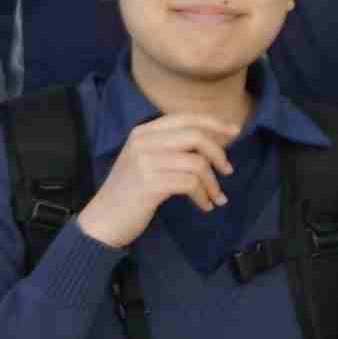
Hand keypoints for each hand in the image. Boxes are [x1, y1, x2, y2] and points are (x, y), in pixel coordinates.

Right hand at [72, 104, 238, 251]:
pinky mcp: (150, 184)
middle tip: (228, 171)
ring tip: (215, 197)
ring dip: (212, 183)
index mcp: (143, 132)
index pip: (185, 117)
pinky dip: (202, 196)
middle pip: (196, 136)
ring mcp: (145, 162)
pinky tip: (204, 206)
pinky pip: (190, 184)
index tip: (234, 130)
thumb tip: (214, 141)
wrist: (102, 221)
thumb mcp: (146, 161)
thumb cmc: (129, 193)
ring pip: (197, 162)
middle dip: (219, 153)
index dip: (213, 122)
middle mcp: (143, 141)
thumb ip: (171, 148)